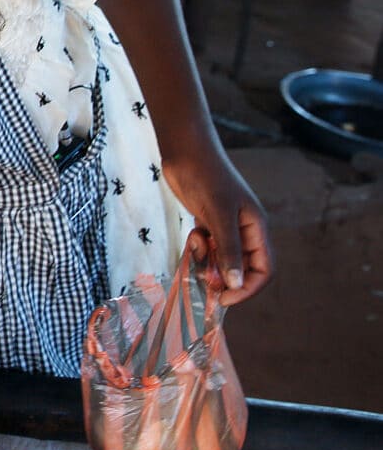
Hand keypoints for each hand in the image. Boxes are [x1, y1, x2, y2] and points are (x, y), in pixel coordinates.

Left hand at [162, 147, 272, 306]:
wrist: (186, 151)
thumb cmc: (207, 177)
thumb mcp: (219, 214)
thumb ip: (228, 249)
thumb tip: (235, 284)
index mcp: (256, 228)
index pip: (264, 270)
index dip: (248, 288)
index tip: (225, 298)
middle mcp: (244, 231)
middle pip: (242, 268)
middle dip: (225, 277)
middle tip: (204, 280)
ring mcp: (225, 227)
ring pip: (222, 259)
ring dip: (208, 261)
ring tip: (196, 244)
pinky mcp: (208, 222)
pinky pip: (208, 248)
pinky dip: (199, 249)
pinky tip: (192, 234)